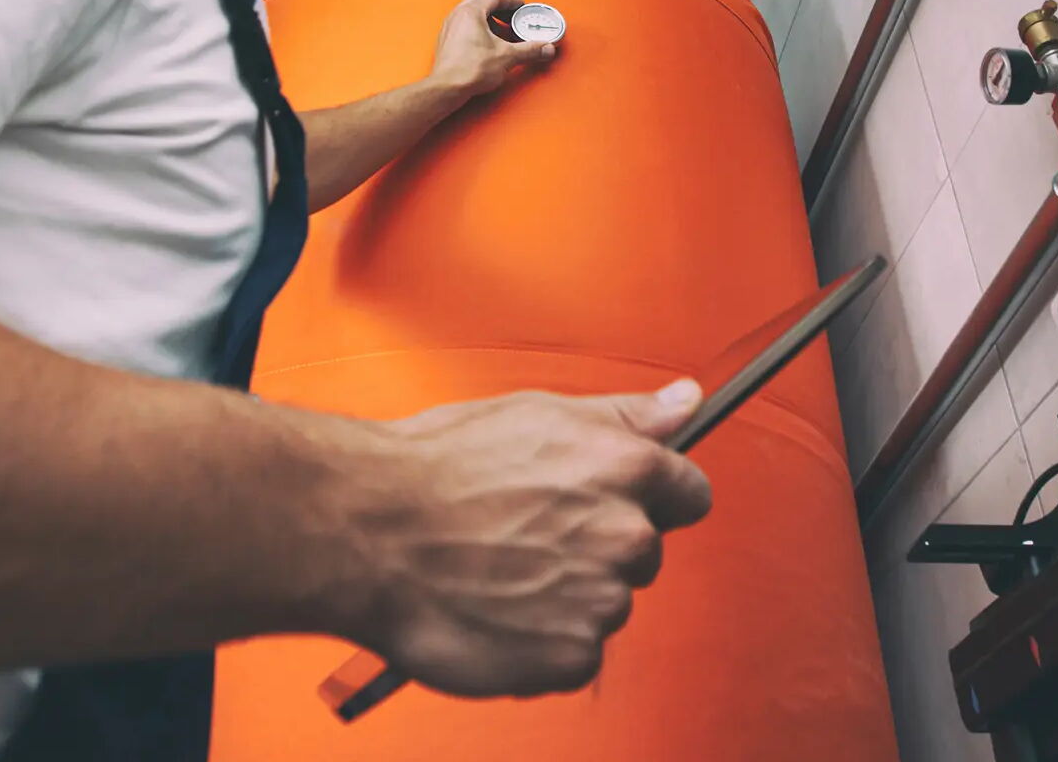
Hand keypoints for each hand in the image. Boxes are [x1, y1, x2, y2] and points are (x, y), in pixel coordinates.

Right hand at [346, 380, 712, 697]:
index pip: (689, 494)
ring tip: (501, 573)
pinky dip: (543, 643)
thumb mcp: (536, 415)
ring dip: (568, 597)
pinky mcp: (571, 656)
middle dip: (598, 546)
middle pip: (643, 552)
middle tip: (527, 535)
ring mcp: (601, 600)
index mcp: (626, 467)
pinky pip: (577, 654)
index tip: (608, 504)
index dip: (650, 498)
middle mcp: (624, 534)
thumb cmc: (436, 469)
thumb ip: (625, 414)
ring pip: (606, 603)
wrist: (368, 534)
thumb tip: (685, 401)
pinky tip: (498, 612)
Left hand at [428, 0, 557, 98]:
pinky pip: (464, 26)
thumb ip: (529, 50)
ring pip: (471, 13)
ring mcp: (450, 28)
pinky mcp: (447, 41)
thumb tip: (544, 48)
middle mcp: (458, 16)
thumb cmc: (468, 69)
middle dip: (498, 8)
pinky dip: (477, 29)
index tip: (520, 6)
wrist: (447, 87)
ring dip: (488, 18)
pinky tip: (487, 43)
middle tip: (511, 17)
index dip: (510, 0)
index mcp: (471, 13)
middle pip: (480, 1)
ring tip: (501, 31)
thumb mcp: (507, 57)